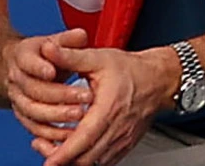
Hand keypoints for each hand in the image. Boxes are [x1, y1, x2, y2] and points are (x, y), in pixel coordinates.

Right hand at [3, 30, 93, 147]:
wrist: (27, 69)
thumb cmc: (47, 53)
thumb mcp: (56, 40)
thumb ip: (69, 39)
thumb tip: (80, 36)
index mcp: (22, 57)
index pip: (28, 62)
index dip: (39, 67)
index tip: (53, 72)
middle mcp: (16, 79)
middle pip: (33, 90)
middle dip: (59, 95)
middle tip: (85, 97)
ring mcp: (17, 99)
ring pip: (32, 111)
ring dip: (56, 116)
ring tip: (80, 115)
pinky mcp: (23, 115)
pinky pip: (34, 126)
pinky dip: (50, 132)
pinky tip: (70, 132)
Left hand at [31, 39, 177, 165]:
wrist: (160, 78)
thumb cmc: (132, 70)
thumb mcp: (100, 58)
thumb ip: (71, 57)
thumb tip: (48, 50)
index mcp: (109, 108)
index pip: (83, 138)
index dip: (63, 154)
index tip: (48, 162)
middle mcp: (117, 128)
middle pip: (86, 158)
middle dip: (62, 160)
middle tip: (44, 151)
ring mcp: (122, 140)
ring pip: (94, 162)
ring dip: (74, 162)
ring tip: (56, 153)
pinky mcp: (125, 145)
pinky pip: (105, 162)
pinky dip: (88, 161)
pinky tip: (77, 152)